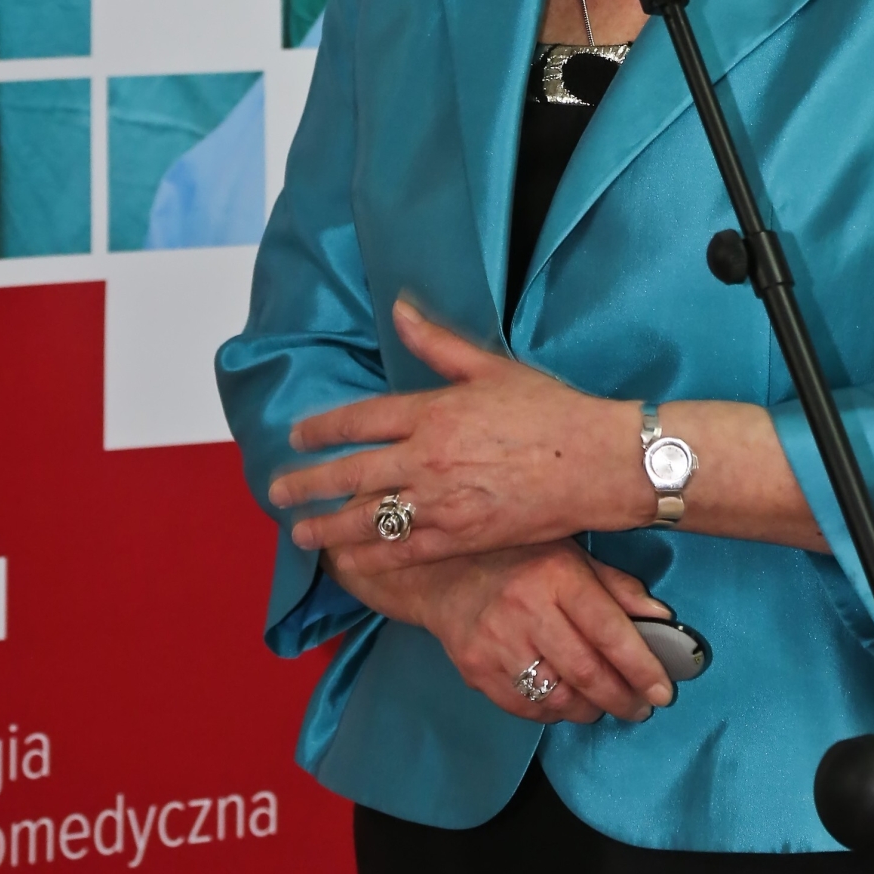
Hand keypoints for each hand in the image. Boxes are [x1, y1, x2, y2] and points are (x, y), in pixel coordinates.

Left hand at [269, 301, 651, 573]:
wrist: (595, 464)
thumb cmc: (549, 410)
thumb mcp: (490, 367)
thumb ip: (437, 343)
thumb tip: (398, 309)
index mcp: (432, 412)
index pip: (359, 420)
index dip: (322, 429)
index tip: (298, 437)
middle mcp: (427, 459)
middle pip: (351, 474)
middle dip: (309, 484)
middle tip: (277, 491)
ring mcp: (442, 503)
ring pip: (371, 519)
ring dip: (329, 526)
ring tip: (301, 533)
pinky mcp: (463, 538)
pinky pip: (406, 553)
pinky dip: (374, 560)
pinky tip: (352, 563)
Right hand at [330, 539, 677, 724]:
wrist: (441, 570)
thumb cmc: (516, 558)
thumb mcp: (569, 553)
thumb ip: (616, 586)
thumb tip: (662, 619)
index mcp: (556, 574)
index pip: (610, 631)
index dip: (643, 667)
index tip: (664, 690)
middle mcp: (526, 608)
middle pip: (588, 672)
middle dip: (623, 698)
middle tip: (640, 707)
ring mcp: (497, 642)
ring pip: (559, 697)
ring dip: (590, 709)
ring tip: (604, 703)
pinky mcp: (476, 669)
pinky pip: (526, 707)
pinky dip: (554, 712)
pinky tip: (565, 700)